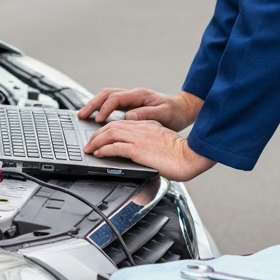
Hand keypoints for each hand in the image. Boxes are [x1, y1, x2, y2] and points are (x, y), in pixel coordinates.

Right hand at [77, 88, 202, 131]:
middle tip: (81, 115)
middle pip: (106, 94)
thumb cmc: (175, 113)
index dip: (105, 109)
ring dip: (94, 105)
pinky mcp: (131, 105)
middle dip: (92, 104)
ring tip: (83, 115)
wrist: (183, 109)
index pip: (115, 99)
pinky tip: (96, 118)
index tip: (97, 120)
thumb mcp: (163, 114)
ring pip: (107, 98)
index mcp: (139, 95)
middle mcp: (133, 94)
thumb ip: (146, 115)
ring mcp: (131, 99)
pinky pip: (111, 104)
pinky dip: (101, 109)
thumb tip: (128, 117)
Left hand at [83, 119, 214, 181]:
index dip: (108, 128)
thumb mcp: (163, 140)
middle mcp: (141, 128)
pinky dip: (103, 149)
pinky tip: (99, 154)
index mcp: (147, 125)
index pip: (122, 123)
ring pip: (109, 134)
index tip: (101, 135)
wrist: (190, 156)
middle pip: (112, 126)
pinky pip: (115, 147)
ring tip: (89, 149)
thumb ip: (151, 141)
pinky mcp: (138, 149)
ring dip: (96, 141)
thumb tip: (144, 150)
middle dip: (97, 134)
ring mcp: (139, 138)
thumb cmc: (182, 153)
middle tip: (89, 142)